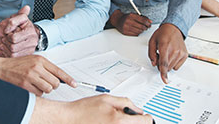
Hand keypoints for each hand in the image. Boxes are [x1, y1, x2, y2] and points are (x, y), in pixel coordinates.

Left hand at [0, 5, 38, 56]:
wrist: (21, 33)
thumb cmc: (17, 26)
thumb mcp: (17, 17)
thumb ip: (19, 14)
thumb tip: (26, 8)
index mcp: (30, 30)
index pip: (13, 38)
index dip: (7, 34)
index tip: (6, 31)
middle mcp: (33, 40)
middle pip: (13, 46)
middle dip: (6, 41)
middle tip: (4, 37)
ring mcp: (31, 48)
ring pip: (13, 53)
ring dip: (5, 48)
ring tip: (5, 42)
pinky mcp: (27, 54)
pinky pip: (14, 57)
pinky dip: (7, 53)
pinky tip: (7, 47)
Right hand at [0, 53, 75, 95]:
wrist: (2, 67)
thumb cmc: (19, 64)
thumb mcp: (34, 60)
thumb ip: (46, 67)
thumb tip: (59, 77)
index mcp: (41, 60)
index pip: (59, 71)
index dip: (68, 79)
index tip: (75, 84)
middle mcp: (37, 67)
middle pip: (55, 83)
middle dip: (53, 85)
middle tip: (46, 82)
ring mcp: (31, 77)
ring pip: (47, 89)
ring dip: (44, 89)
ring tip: (37, 84)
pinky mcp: (25, 85)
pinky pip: (39, 94)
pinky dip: (37, 93)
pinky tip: (31, 86)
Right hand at [31, 94, 153, 122]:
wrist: (72, 118)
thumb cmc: (85, 108)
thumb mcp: (106, 98)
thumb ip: (124, 102)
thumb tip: (137, 109)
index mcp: (119, 120)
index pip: (143, 122)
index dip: (146, 117)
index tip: (146, 116)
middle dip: (134, 119)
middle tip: (126, 114)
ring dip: (126, 122)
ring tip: (114, 117)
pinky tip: (110, 121)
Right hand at [110, 9, 151, 35]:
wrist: (118, 20)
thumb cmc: (127, 17)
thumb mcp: (134, 15)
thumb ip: (142, 17)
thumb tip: (150, 22)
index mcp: (131, 15)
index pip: (142, 20)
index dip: (148, 23)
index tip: (149, 24)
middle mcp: (128, 21)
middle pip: (141, 26)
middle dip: (146, 27)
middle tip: (147, 27)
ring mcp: (126, 27)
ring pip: (139, 31)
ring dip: (142, 30)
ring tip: (141, 28)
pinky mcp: (125, 32)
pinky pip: (135, 34)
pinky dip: (138, 33)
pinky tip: (137, 30)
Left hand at [148, 23, 187, 82]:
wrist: (173, 28)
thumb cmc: (162, 34)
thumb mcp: (152, 41)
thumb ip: (151, 53)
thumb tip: (154, 64)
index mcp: (164, 46)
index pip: (164, 63)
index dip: (163, 73)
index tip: (164, 80)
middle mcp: (174, 50)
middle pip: (167, 67)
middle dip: (161, 64)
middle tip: (160, 55)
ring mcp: (181, 53)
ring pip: (172, 67)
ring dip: (167, 64)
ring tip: (166, 54)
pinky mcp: (185, 55)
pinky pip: (177, 66)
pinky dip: (173, 63)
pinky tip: (172, 55)